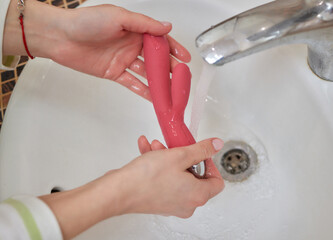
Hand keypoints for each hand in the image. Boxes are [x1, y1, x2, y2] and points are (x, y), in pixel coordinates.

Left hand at [3, 0, 190, 100]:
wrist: (61, 37)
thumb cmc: (87, 22)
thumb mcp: (120, 18)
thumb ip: (145, 25)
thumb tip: (167, 28)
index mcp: (135, 30)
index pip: (160, 41)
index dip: (174, 49)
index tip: (186, 59)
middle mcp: (131, 45)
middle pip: (155, 59)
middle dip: (169, 69)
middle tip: (182, 79)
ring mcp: (124, 60)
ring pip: (146, 73)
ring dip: (159, 82)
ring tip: (171, 92)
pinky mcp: (114, 73)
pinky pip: (132, 83)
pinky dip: (143, 91)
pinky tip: (154, 98)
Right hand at [40, 137, 223, 238]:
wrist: (119, 191)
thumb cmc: (147, 178)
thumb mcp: (179, 155)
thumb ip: (201, 149)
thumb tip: (216, 145)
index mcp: (198, 195)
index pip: (217, 181)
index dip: (209, 163)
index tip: (199, 153)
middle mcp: (187, 203)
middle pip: (194, 175)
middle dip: (182, 156)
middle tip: (174, 146)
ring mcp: (173, 203)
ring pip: (177, 174)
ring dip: (167, 157)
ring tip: (156, 146)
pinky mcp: (159, 200)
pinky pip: (164, 179)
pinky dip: (158, 165)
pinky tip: (146, 149)